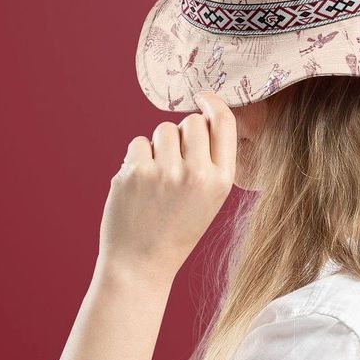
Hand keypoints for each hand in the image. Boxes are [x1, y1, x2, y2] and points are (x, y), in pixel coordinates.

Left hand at [96, 91, 236, 288]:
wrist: (142, 263)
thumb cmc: (178, 227)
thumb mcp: (211, 199)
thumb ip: (212, 160)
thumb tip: (204, 115)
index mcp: (221, 180)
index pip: (224, 123)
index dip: (214, 103)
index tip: (204, 97)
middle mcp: (196, 174)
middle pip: (192, 121)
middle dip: (183, 132)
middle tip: (176, 159)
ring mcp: (164, 172)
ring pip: (163, 130)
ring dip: (159, 146)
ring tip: (158, 177)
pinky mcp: (134, 173)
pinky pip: (138, 143)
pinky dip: (137, 159)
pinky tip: (140, 184)